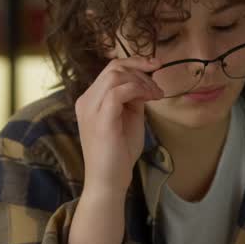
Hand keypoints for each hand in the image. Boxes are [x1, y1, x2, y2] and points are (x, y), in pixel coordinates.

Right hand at [74, 56, 162, 194]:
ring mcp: (90, 109)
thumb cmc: (119, 153)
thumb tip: (146, 82)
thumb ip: (134, 99)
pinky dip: (138, 90)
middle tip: (158, 86)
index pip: (110, 70)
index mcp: (90, 100)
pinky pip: (118, 91)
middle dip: (140, 69)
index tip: (156, 66)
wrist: (109, 181)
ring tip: (156, 95)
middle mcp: (86, 100)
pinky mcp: (100, 119)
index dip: (135, 63)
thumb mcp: (129, 118)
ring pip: (115, 76)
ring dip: (142, 81)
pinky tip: (150, 99)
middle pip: (113, 68)